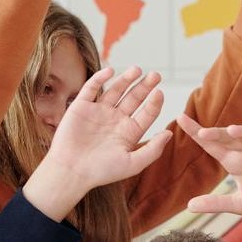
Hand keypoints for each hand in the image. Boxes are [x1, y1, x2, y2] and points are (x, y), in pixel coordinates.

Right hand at [25, 67, 168, 219]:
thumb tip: (170, 133)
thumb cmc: (102, 171)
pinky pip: (91, 88)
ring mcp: (99, 112)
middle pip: (134, 98)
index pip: (147, 113)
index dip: (154, 102)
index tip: (160, 92)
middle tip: (156, 75)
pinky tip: (111, 71)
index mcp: (130, 132)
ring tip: (137, 70)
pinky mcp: (81, 107)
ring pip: (116, 90)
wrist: (72, 172)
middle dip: (145, 86)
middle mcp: (116, 119)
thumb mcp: (133, 163)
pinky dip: (100, 78)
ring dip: (126, 79)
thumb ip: (153, 149)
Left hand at [177, 117, 241, 227]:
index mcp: (235, 161)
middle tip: (203, 132)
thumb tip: (188, 206)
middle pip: (230, 138)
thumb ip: (216, 203)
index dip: (196, 132)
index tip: (180, 118)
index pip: (212, 144)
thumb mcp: (240, 204)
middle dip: (218, 133)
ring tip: (234, 131)